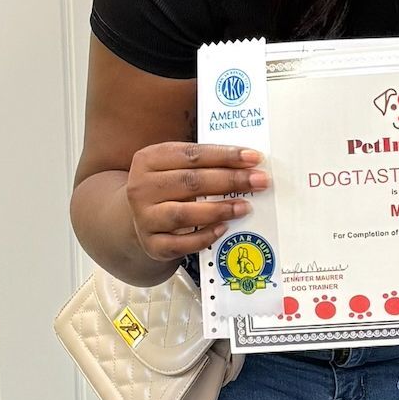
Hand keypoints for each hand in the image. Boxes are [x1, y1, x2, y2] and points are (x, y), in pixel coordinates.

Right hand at [124, 140, 268, 261]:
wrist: (140, 220)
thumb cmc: (167, 190)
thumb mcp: (176, 169)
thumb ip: (203, 165)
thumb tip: (246, 165)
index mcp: (148, 159)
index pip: (191, 154)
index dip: (225, 155)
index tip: (253, 157)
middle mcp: (141, 188)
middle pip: (190, 182)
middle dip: (230, 180)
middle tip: (258, 181)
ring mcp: (145, 218)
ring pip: (184, 213)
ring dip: (219, 209)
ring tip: (244, 206)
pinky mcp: (152, 245)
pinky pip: (182, 243)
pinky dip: (205, 236)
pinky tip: (224, 229)